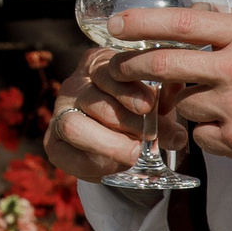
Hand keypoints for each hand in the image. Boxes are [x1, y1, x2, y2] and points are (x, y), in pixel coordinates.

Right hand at [43, 42, 189, 183]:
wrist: (121, 139)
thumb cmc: (141, 110)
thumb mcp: (156, 99)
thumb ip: (166, 100)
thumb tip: (178, 122)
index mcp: (98, 65)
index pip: (105, 71)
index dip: (126, 89)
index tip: (148, 106)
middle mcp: (74, 86)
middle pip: (93, 101)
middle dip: (126, 122)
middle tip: (151, 136)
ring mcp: (60, 115)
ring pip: (74, 127)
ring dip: (109, 144)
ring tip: (135, 153)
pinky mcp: (53, 144)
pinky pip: (67, 156)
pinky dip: (96, 163)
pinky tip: (119, 165)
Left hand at [100, 6, 231, 171]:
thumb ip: (227, 26)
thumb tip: (185, 13)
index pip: (181, 22)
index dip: (142, 23)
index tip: (115, 26)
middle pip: (166, 64)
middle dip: (133, 66)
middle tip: (118, 68)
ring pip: (182, 103)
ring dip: (188, 105)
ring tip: (222, 105)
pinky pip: (199, 134)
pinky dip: (207, 132)